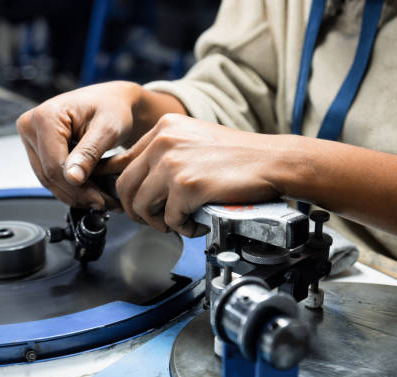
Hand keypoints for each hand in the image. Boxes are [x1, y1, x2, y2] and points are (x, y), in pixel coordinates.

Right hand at [16, 81, 140, 208]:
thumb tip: (73, 179)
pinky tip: (90, 192)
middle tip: (103, 203)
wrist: (111, 101)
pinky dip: (70, 187)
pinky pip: (49, 175)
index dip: (76, 188)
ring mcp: (30, 137)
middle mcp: (30, 125)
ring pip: (47, 179)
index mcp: (45, 117)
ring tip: (100, 200)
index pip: (54, 165)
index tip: (99, 199)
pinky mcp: (36, 148)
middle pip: (48, 174)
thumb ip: (89, 153)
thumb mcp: (107, 129)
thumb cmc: (111, 107)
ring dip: (73, 194)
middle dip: (77, 194)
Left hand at [100, 114, 285, 236]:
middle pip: (125, 186)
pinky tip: (197, 224)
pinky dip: (183, 228)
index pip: (124, 162)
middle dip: (135, 211)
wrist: (272, 160)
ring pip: (142, 205)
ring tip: (176, 224)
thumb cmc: (240, 156)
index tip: (131, 204)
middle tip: (151, 220)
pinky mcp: (187, 185)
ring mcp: (173, 163)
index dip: (125, 190)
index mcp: (164, 128)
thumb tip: (144, 181)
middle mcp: (163, 141)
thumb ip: (166, 154)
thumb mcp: (195, 141)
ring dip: (157, 222)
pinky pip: (170, 219)